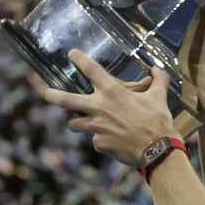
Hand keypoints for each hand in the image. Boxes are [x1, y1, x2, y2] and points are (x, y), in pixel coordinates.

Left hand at [43, 49, 177, 167]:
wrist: (156, 150)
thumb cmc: (157, 121)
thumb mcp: (159, 97)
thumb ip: (158, 80)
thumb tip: (157, 69)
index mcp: (113, 92)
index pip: (91, 70)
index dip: (79, 59)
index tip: (72, 54)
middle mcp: (100, 108)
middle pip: (68, 100)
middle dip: (53, 96)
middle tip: (46, 93)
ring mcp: (97, 127)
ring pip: (75, 124)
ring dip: (78, 122)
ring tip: (82, 123)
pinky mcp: (98, 143)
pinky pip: (95, 139)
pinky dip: (102, 139)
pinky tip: (114, 140)